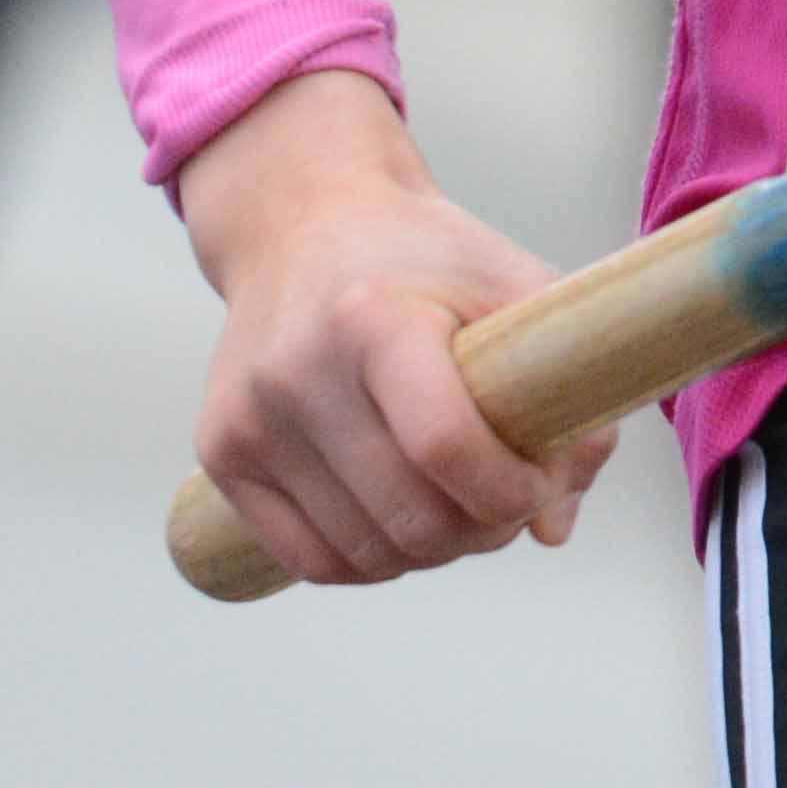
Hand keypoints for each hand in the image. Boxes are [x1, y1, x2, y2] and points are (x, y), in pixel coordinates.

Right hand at [169, 69, 609, 587]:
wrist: (303, 222)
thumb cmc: (425, 260)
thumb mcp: (513, 289)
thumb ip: (564, 398)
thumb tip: (554, 529)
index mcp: (375, 315)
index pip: (445, 444)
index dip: (510, 490)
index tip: (539, 487)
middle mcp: (298, 368)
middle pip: (408, 514)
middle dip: (482, 532)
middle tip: (509, 506)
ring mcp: (250, 416)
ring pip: (363, 552)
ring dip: (431, 554)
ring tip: (460, 510)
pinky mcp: (222, 452)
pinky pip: (308, 560)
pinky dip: (370, 565)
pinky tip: (403, 525)